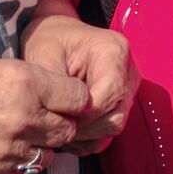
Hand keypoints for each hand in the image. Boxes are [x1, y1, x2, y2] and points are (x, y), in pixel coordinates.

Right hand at [0, 51, 89, 173]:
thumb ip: (24, 80)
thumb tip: (47, 90)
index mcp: (25, 83)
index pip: (79, 98)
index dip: (74, 97)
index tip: (65, 97)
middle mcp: (23, 119)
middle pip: (68, 130)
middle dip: (62, 123)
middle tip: (46, 117)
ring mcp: (7, 152)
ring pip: (49, 156)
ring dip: (42, 147)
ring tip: (21, 135)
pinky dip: (18, 164)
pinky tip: (0, 150)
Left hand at [22, 11, 140, 154]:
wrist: (56, 36)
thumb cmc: (50, 41)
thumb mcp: (44, 55)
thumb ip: (56, 86)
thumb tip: (66, 118)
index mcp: (114, 51)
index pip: (110, 94)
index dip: (85, 115)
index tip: (59, 118)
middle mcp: (128, 70)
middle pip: (116, 115)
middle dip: (85, 128)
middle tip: (56, 127)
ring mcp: (127, 88)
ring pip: (114, 126)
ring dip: (86, 135)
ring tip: (59, 126)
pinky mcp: (120, 103)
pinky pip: (109, 131)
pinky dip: (88, 137)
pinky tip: (68, 127)